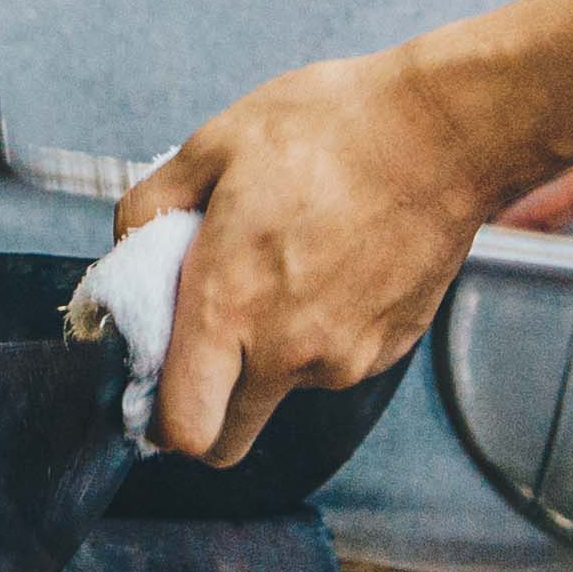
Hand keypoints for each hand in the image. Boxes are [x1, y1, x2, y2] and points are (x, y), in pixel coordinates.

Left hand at [118, 45, 521, 468]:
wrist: (443, 132)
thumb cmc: (332, 130)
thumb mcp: (215, 144)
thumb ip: (152, 207)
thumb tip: (129, 244)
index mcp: (228, 304)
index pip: (180, 428)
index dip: (156, 419)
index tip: (154, 383)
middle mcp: (285, 350)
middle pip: (226, 441)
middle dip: (205, 412)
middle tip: (206, 347)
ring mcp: (343, 358)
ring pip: (284, 391)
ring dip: (271, 353)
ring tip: (288, 265)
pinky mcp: (388, 350)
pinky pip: (335, 362)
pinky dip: (323, 331)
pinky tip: (333, 265)